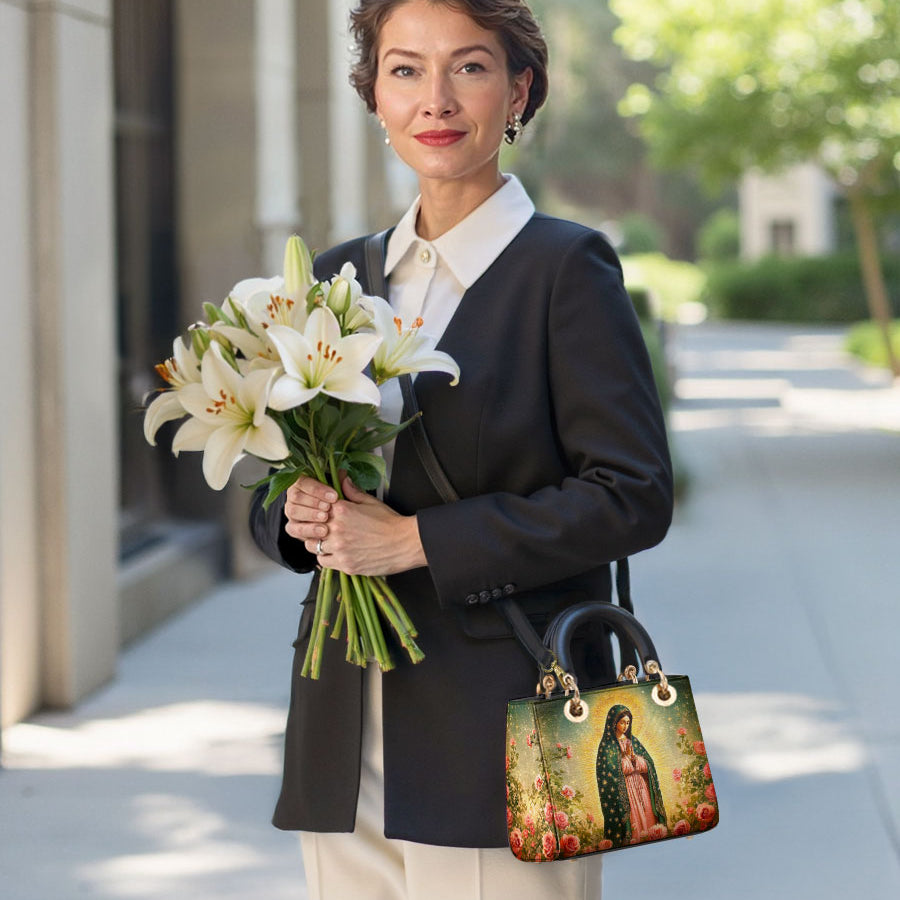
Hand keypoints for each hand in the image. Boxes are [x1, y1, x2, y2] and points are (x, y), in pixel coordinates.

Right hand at [283, 475, 338, 546]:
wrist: (344, 526)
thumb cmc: (344, 506)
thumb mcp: (348, 496)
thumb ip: (343, 485)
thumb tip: (342, 474)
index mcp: (303, 483)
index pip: (303, 482)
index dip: (318, 489)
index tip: (334, 497)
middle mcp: (293, 496)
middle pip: (296, 496)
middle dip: (313, 502)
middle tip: (328, 508)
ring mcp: (292, 512)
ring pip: (293, 511)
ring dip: (309, 515)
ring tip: (325, 520)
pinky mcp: (293, 528)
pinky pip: (294, 529)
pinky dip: (307, 531)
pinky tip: (321, 533)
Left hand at [286, 475, 426, 575]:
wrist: (405, 543)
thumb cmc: (390, 523)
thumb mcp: (371, 502)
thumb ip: (352, 491)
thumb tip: (342, 479)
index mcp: (341, 510)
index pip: (316, 509)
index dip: (318, 511)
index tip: (322, 514)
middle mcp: (336, 529)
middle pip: (311, 527)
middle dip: (315, 528)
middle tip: (323, 529)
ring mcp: (340, 548)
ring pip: (313, 546)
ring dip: (319, 543)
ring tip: (329, 542)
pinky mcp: (345, 565)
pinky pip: (324, 562)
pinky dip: (326, 558)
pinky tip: (335, 553)